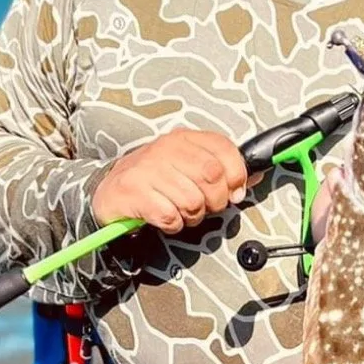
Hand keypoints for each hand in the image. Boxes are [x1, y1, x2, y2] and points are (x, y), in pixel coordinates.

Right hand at [91, 128, 250, 233]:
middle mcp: (166, 149)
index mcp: (183, 139)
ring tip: (180, 211)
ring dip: (192, 216)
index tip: (235, 191)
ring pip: (192, 201)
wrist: (110, 191)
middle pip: (212, 177)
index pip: (224, 149)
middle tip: (205, 207)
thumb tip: (253, 177)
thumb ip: (220, 169)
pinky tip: (165, 217)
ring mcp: (148, 169)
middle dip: (215, 201)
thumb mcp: (187, 166)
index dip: (237, 175)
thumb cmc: (156, 180)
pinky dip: (173, 224)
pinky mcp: (134, 192)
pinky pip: (170, 216)